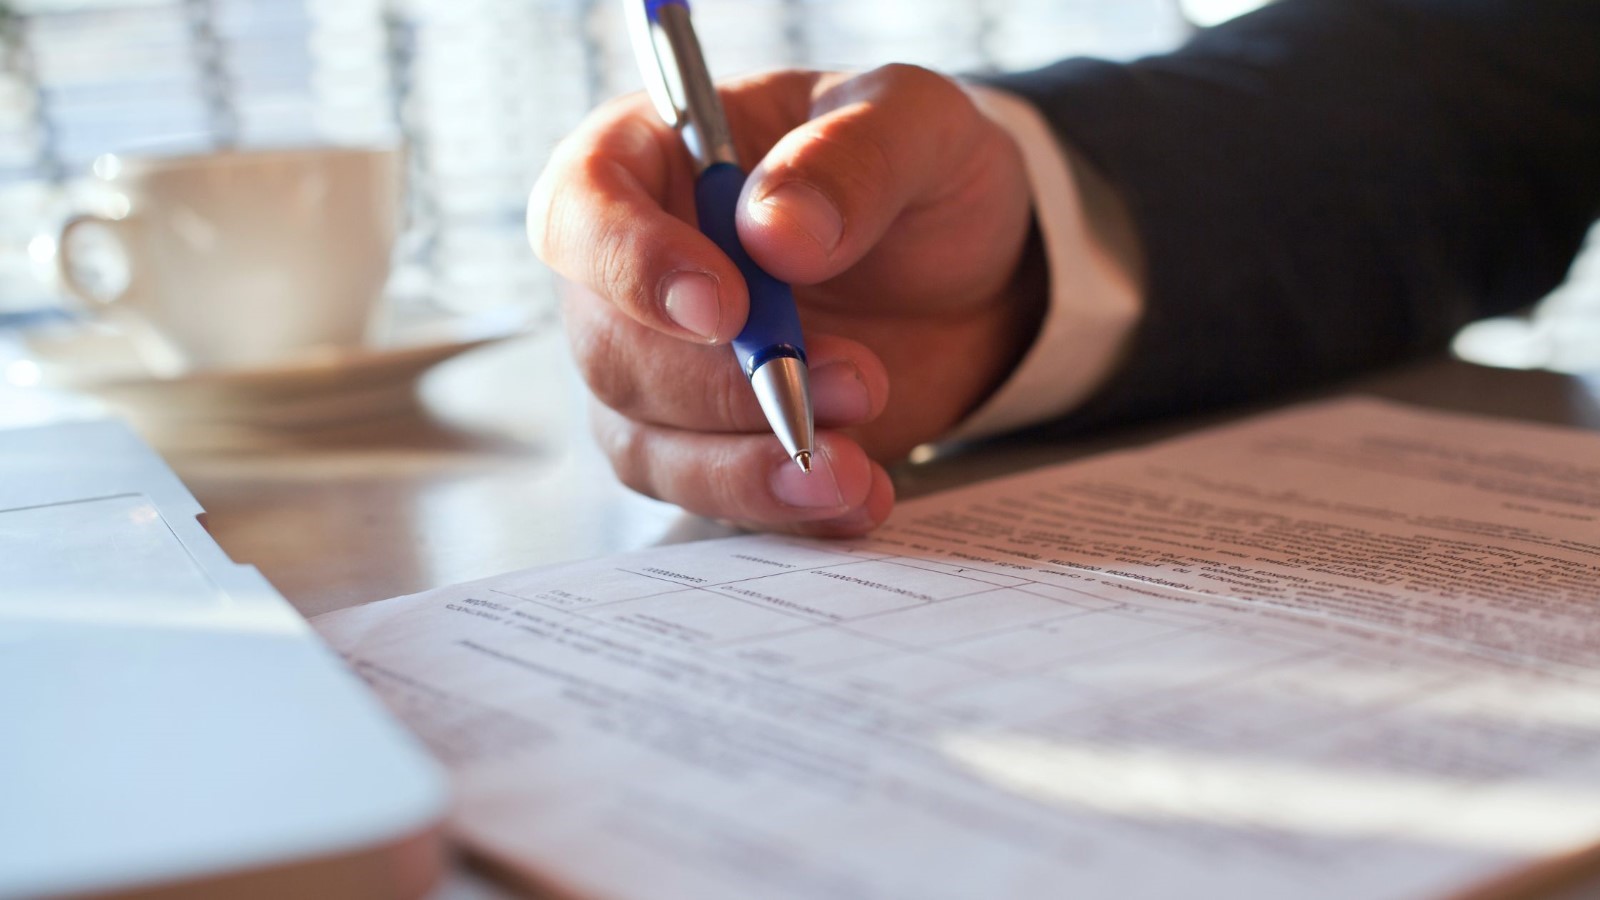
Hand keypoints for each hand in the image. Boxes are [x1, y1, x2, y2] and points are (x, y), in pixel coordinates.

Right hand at [529, 65, 1043, 535]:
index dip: (631, 266)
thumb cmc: (917, 169)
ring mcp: (663, 367)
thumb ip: (850, 160)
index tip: (722, 309)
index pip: (581, 210)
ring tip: (855, 471)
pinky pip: (711, 496)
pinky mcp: (711, 441)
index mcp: (650, 158)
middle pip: (613, 350)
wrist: (972, 270)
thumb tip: (774, 231)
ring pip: (649, 444)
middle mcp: (633, 271)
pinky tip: (859, 499)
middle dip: (728, 387)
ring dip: (746, 469)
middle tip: (856, 383)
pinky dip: (781, 510)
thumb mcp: (916, 125)